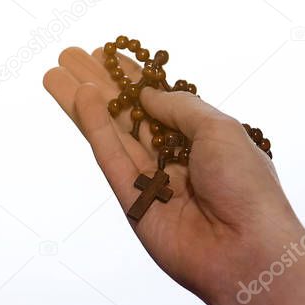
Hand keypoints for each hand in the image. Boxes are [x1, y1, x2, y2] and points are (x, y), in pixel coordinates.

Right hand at [43, 46, 304, 304]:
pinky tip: (79, 99)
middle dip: (98, 85)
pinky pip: (109, 157)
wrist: (248, 251)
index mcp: (201, 140)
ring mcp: (150, 180)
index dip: (131, 77)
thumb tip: (146, 94)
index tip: (106, 53)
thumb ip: (179, 108)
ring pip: (109, 132)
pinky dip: (94, 127)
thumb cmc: (247, 188)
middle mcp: (172, 157)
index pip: (158, 101)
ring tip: (57, 73)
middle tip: (71, 56)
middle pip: (126, 114)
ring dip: (82, 102)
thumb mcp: (220, 130)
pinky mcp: (131, 202)